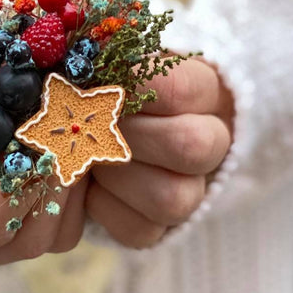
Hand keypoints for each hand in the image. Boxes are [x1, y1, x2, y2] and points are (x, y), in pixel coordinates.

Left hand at [87, 58, 233, 248]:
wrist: (103, 126)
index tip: (97, 85)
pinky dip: (105, 209)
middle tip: (93, 126)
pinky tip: (91, 186)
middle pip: (191, 146)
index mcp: (204, 88)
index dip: (131, 89)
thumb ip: (105, 61)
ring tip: (91, 157)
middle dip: (129, 137)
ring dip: (117, 176)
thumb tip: (80, 70)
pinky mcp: (163, 227)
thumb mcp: (113, 62)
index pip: (179, 89)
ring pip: (172, 197)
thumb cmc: (109, 84)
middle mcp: (212, 140)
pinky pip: (141, 231)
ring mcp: (193, 189)